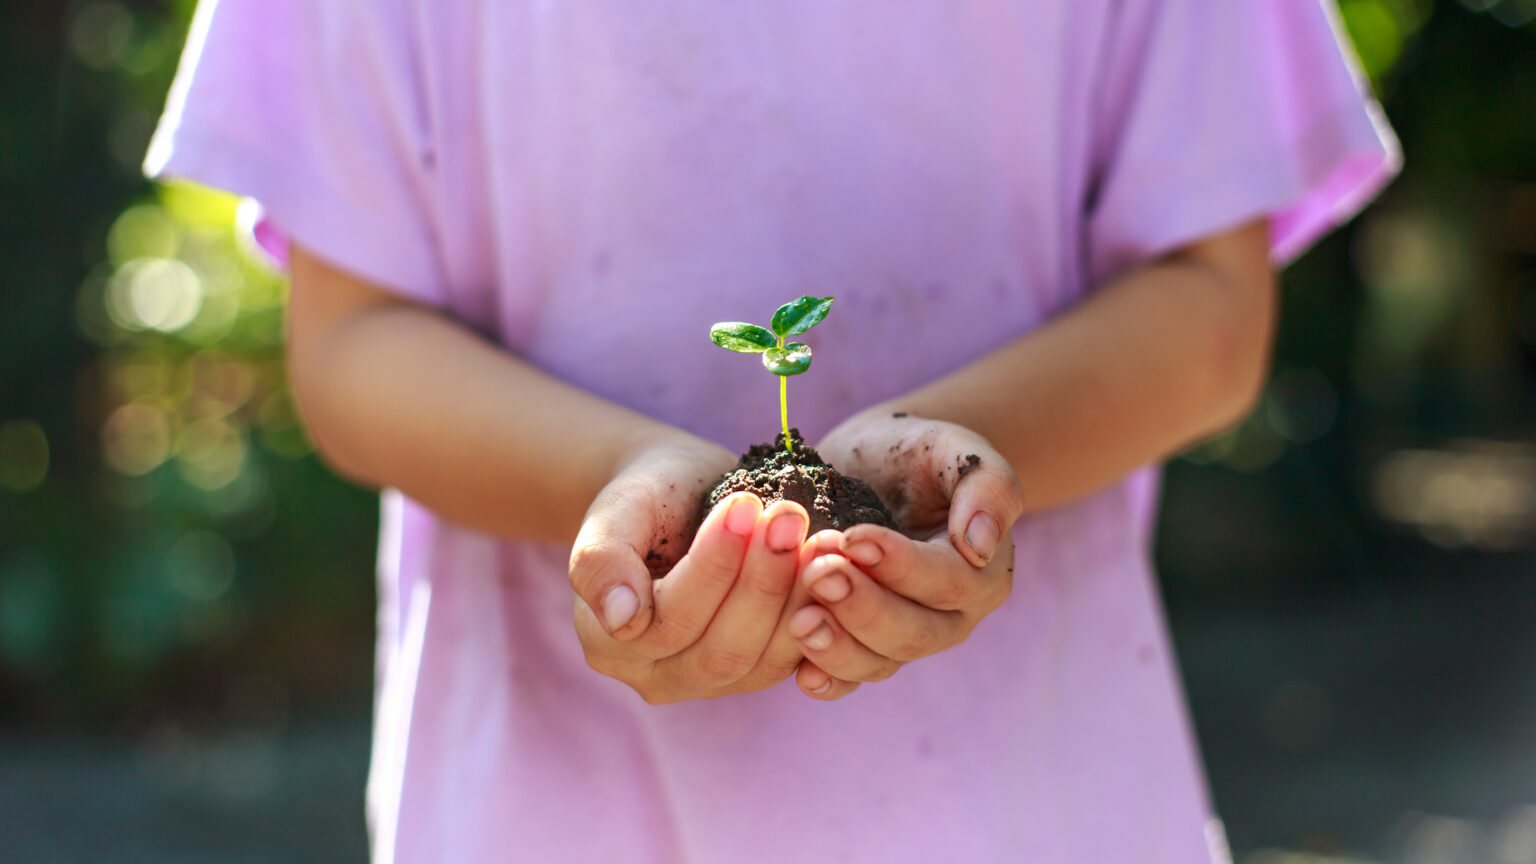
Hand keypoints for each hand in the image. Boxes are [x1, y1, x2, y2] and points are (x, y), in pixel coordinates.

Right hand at [568, 440, 812, 702]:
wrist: (683, 493)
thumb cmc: (648, 493)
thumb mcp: (617, 508)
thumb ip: (602, 561)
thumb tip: (620, 621)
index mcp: (608, 642)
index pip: (669, 621)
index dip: (713, 567)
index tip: (744, 504)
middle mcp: (654, 676)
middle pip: (720, 650)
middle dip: (761, 581)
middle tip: (788, 516)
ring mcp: (706, 682)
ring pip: (761, 661)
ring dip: (794, 596)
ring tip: (814, 533)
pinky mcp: (753, 673)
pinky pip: (791, 660)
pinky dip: (816, 613)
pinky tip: (828, 561)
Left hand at [785, 412, 1024, 698]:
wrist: (871, 466)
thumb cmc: (914, 452)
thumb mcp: (954, 449)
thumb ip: (987, 485)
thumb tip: (979, 545)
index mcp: (981, 571)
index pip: (947, 582)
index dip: (900, 567)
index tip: (853, 539)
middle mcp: (949, 616)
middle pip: (913, 633)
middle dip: (863, 608)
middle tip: (820, 573)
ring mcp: (904, 638)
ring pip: (879, 663)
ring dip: (838, 646)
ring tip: (800, 620)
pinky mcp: (861, 646)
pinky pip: (850, 678)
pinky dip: (828, 680)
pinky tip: (802, 674)